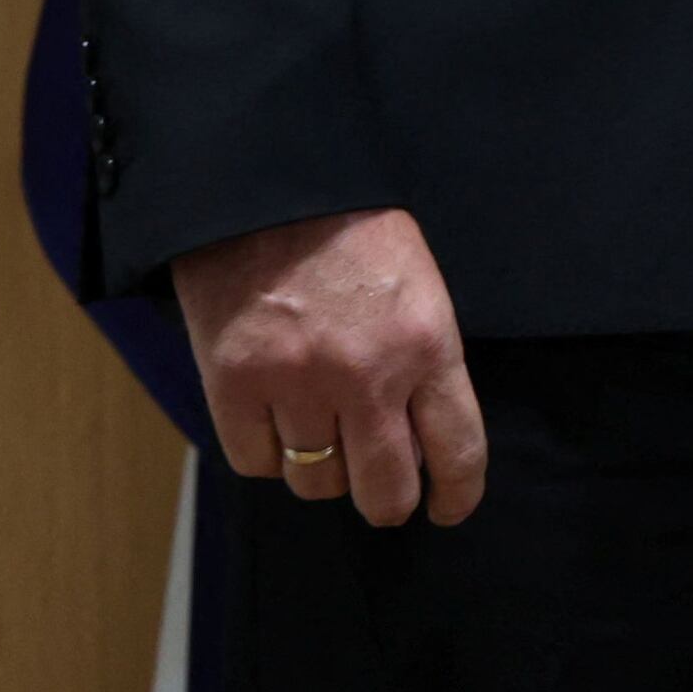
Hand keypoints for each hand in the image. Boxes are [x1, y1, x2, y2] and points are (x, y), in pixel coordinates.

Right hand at [173, 206, 485, 528]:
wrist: (265, 184)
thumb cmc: (350, 229)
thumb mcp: (418, 285)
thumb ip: (422, 362)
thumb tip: (418, 442)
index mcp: (427, 343)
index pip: (458, 450)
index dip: (457, 494)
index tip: (448, 507)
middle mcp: (367, 375)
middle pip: (384, 491)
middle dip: (386, 500)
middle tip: (380, 488)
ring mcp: (296, 384)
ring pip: (316, 483)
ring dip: (321, 470)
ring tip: (320, 432)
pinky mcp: (234, 384)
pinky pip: (256, 462)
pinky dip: (266, 452)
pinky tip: (273, 417)